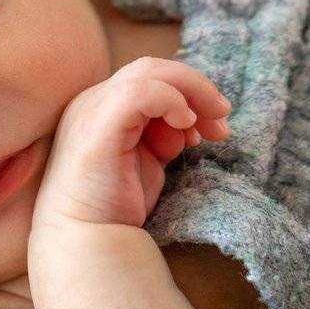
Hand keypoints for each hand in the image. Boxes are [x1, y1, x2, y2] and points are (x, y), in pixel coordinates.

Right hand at [33, 57, 231, 229]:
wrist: (86, 240)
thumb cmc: (114, 207)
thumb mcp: (148, 160)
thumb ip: (163, 135)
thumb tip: (188, 121)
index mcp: (101, 107)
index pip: (149, 78)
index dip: (188, 93)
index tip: (214, 127)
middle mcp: (92, 101)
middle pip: (152, 68)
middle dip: (196, 87)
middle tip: (223, 117)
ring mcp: (91, 110)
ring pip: (149, 71)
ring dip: (192, 92)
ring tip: (212, 126)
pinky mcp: (97, 126)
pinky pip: (140, 92)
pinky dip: (171, 101)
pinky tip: (185, 127)